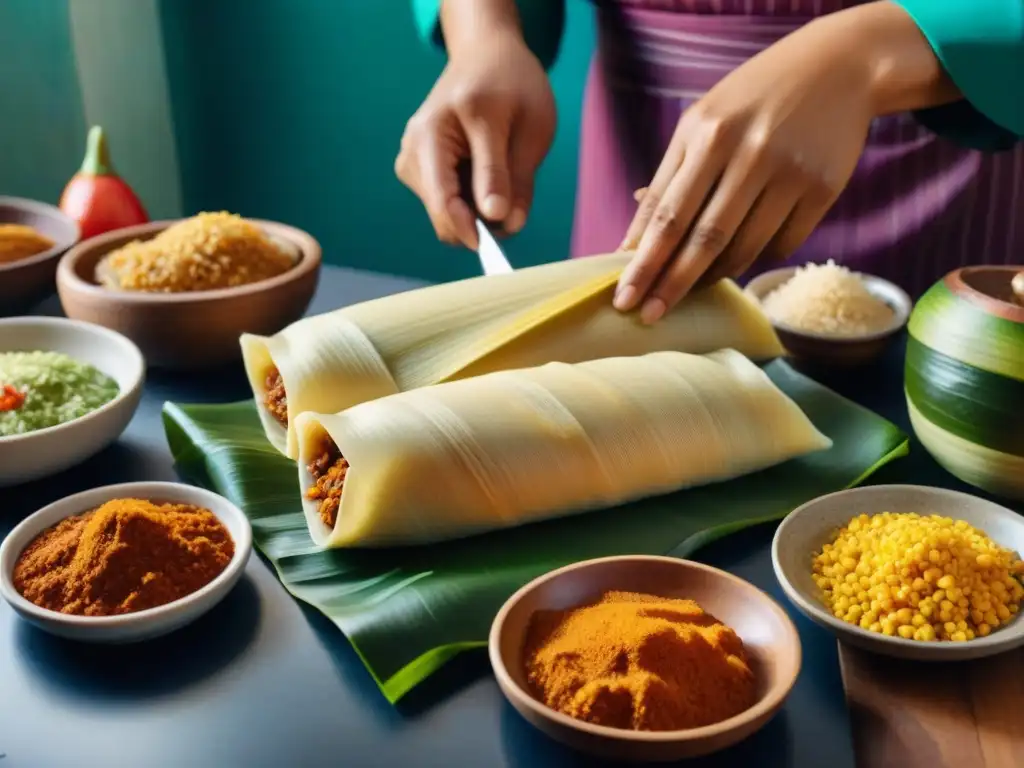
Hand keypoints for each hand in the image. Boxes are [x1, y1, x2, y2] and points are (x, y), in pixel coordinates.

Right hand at [396, 32, 554, 247]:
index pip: (444, 199)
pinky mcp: (416, 168)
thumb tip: (503, 224)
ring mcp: (411, 158)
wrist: (485, 55)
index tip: (495, 248)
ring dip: (476, 213)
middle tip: (515, 207)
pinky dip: (469, 203)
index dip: (469, 231)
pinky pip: (446, 204)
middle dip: (479, 223)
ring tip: (502, 177)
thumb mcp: (526, 127)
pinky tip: (484, 176)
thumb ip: (513, 177)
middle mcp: (414, 147)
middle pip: (442, 214)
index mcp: (438, 131)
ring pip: (444, 214)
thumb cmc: (511, 85)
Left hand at [615, 2, 945, 322]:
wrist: (840, 66)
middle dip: (670, 284)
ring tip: (691, 288)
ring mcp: (789, 173)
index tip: (623, 297)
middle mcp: (749, 154)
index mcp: (709, 135)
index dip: (643, 262)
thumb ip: (669, 177)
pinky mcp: (822, 190)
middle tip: (647, 315)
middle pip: (703, 240)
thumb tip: (633, 241)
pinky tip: (739, 258)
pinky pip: (780, 245)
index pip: (667, 214)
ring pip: (743, 249)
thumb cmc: (753, 99)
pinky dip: (754, 259)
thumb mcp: (703, 122)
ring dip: (711, 277)